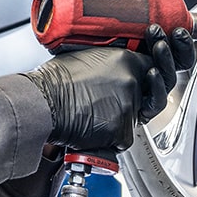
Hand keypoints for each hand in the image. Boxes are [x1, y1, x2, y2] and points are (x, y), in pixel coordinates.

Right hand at [26, 25, 194, 150]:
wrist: (42, 102)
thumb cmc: (54, 80)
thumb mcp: (88, 56)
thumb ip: (111, 62)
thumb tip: (114, 70)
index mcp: (127, 60)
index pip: (154, 70)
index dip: (149, 79)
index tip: (147, 79)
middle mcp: (133, 82)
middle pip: (148, 96)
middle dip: (133, 102)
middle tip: (111, 104)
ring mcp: (130, 107)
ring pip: (133, 119)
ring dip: (116, 120)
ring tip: (91, 114)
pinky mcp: (122, 131)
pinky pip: (122, 139)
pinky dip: (108, 139)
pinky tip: (89, 128)